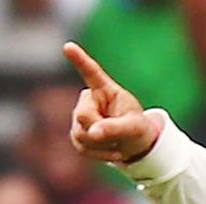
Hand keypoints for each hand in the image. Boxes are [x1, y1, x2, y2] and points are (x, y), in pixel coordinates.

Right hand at [62, 42, 160, 163]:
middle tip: (119, 134)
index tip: (68, 46)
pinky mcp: (77, 134)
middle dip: (102, 131)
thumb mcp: (135, 128)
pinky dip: (100, 154)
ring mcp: (79, 117)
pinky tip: (112, 150)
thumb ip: (116, 128)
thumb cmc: (137, 129)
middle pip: (83, 116)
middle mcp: (87, 100)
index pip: (91, 73)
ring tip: (117, 141)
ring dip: (103, 144)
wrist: (134, 144)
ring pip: (82, 135)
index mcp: (105, 90)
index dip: (80, 60)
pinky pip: (82, 148)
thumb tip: (92, 133)